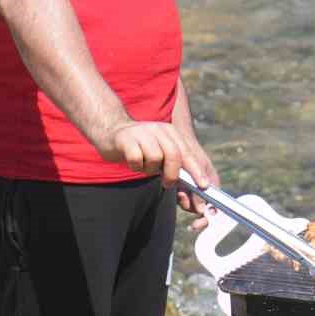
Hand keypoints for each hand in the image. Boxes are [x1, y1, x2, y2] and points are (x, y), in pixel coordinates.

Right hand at [102, 120, 217, 195]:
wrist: (112, 131)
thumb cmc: (140, 147)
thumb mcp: (161, 150)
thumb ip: (175, 163)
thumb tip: (193, 183)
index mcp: (171, 133)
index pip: (188, 153)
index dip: (196, 170)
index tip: (203, 185)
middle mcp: (159, 130)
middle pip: (174, 155)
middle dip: (173, 174)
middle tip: (167, 184)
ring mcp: (142, 133)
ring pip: (155, 158)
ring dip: (150, 169)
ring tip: (144, 166)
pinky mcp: (126, 139)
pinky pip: (137, 159)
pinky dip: (136, 166)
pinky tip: (133, 163)